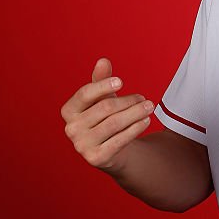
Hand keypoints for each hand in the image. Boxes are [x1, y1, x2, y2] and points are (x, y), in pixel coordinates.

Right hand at [61, 57, 153, 173]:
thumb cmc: (105, 118)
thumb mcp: (103, 97)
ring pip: (114, 123)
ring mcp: (81, 145)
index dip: (103, 86)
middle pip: (105, 108)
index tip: (121, 81)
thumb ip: (101, 80)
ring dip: (136, 113)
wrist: (111, 149)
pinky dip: (135, 128)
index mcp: (68, 110)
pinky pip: (120, 140)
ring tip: (149, 107)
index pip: (85, 94)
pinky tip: (146, 121)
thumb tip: (103, 61)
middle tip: (144, 99)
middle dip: (128, 101)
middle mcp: (71, 128)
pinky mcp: (96, 158)